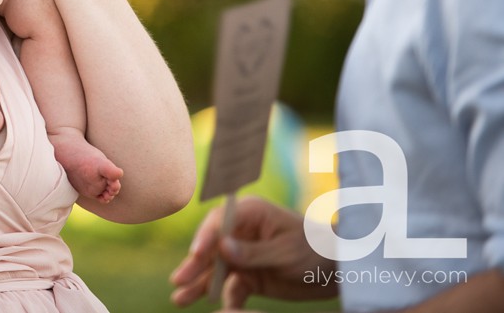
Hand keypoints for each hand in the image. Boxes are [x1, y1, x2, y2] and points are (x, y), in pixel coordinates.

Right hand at [169, 197, 335, 307]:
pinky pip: (232, 287)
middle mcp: (240, 231)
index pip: (220, 222)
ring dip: (199, 284)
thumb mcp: (287, 251)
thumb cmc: (316, 250)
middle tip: (178, 281)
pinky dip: (226, 298)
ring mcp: (243, 254)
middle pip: (211, 247)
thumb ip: (254, 252)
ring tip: (179, 299)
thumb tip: (221, 248)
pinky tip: (222, 309)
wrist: (338, 272)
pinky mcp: (248, 275)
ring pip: (215, 269)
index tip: (196, 255)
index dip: (205, 238)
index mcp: (250, 213)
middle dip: (194, 265)